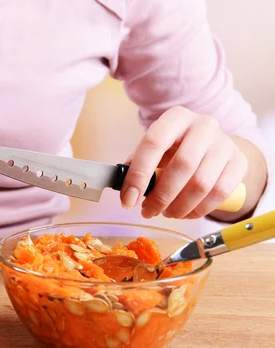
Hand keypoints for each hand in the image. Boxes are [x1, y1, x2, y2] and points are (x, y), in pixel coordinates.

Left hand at [120, 106, 247, 218]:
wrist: (211, 144)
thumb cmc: (174, 148)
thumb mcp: (153, 148)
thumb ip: (137, 165)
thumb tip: (125, 191)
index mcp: (175, 117)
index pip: (154, 143)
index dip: (139, 174)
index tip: (128, 200)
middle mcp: (203, 125)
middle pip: (183, 165)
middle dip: (161, 196)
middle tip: (148, 212)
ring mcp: (224, 143)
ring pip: (202, 184)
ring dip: (179, 207)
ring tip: (166, 213)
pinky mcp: (239, 162)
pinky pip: (219, 194)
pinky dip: (199, 210)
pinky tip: (185, 213)